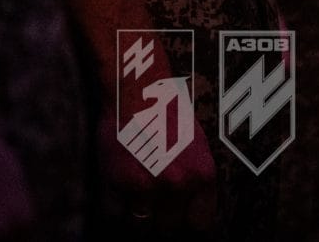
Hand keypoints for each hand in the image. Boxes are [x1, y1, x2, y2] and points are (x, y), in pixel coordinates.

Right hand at [100, 104, 217, 227]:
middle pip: (169, 226)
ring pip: (142, 224)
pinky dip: (115, 208)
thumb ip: (197, 181)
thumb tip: (193, 211)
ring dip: (138, 213)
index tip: (181, 217)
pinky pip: (115, 214)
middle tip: (155, 203)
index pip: (200, 223)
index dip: (188, 221)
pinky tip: (120, 192)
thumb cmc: (168, 114)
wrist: (136, 91)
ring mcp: (148, 185)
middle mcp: (178, 184)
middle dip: (162, 218)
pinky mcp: (119, 182)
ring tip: (137, 197)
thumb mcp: (197, 146)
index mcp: (202, 175)